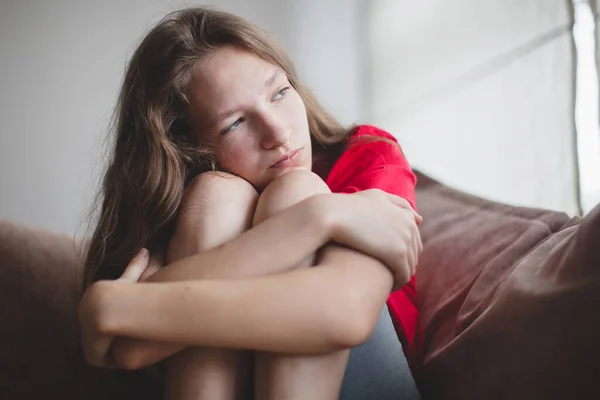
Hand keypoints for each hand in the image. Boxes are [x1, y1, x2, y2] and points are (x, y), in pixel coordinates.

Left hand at [78, 248, 151, 367]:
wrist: (108, 306)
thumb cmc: (124, 290)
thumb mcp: (131, 278)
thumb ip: (136, 266)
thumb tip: (145, 249)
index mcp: (91, 300)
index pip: (101, 313)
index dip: (118, 316)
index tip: (133, 320)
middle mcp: (84, 316)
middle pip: (100, 330)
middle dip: (114, 333)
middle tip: (134, 336)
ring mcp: (85, 335)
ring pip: (101, 345)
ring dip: (113, 347)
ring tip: (130, 347)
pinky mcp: (89, 351)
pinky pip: (101, 358)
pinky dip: (112, 357)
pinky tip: (125, 355)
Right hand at [326, 190, 422, 287]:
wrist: (332, 214)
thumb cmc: (348, 206)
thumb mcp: (376, 197)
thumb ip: (398, 204)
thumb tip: (419, 219)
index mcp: (405, 215)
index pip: (414, 241)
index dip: (401, 253)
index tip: (386, 261)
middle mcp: (410, 226)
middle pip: (414, 254)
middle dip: (403, 265)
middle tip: (385, 274)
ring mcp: (406, 240)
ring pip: (410, 267)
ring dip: (399, 276)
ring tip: (383, 282)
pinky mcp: (398, 254)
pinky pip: (404, 275)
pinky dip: (396, 283)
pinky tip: (383, 287)